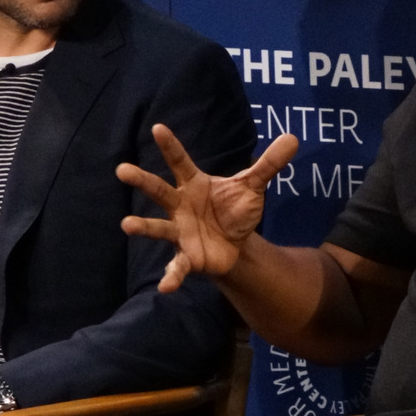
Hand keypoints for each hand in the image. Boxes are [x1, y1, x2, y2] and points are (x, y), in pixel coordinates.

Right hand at [119, 126, 298, 291]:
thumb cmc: (234, 209)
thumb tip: (293, 138)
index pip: (180, 162)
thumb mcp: (253, 187)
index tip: (158, 128)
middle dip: (142, 180)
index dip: (170, 146)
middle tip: (122, 170)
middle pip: (159, 190)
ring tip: (127, 224)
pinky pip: (177, 266)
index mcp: (194, 185)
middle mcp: (180, 206)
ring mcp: (179, 231)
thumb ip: (269, 165)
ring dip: (143, 227)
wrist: (235, 244)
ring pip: (158, 228)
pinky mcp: (187, 256)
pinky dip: (171, 276)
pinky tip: (165, 287)